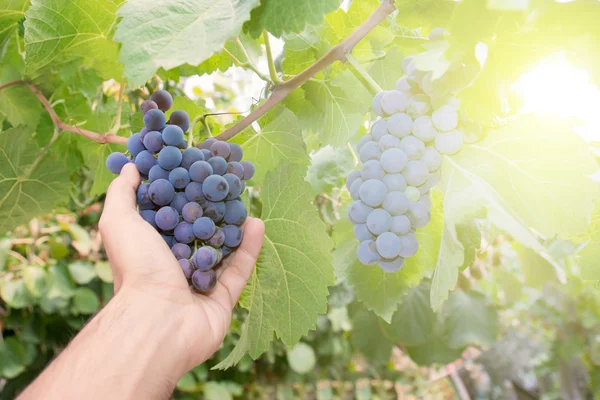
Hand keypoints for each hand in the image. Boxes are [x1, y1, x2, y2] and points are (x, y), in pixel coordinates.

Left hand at [99, 163, 264, 373]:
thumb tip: (131, 167)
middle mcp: (173, 266)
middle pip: (197, 232)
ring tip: (245, 201)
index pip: (167, 216)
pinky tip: (257, 224)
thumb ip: (123, 194)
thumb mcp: (119, 222)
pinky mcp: (222, 299)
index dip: (181, 194)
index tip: (195, 171)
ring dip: (233, 228)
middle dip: (212, 210)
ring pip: (221, 251)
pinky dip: (249, 248)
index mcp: (149, 250)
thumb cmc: (137, 269)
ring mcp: (199, 284)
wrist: (159, 320)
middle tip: (226, 186)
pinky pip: (238, 270)